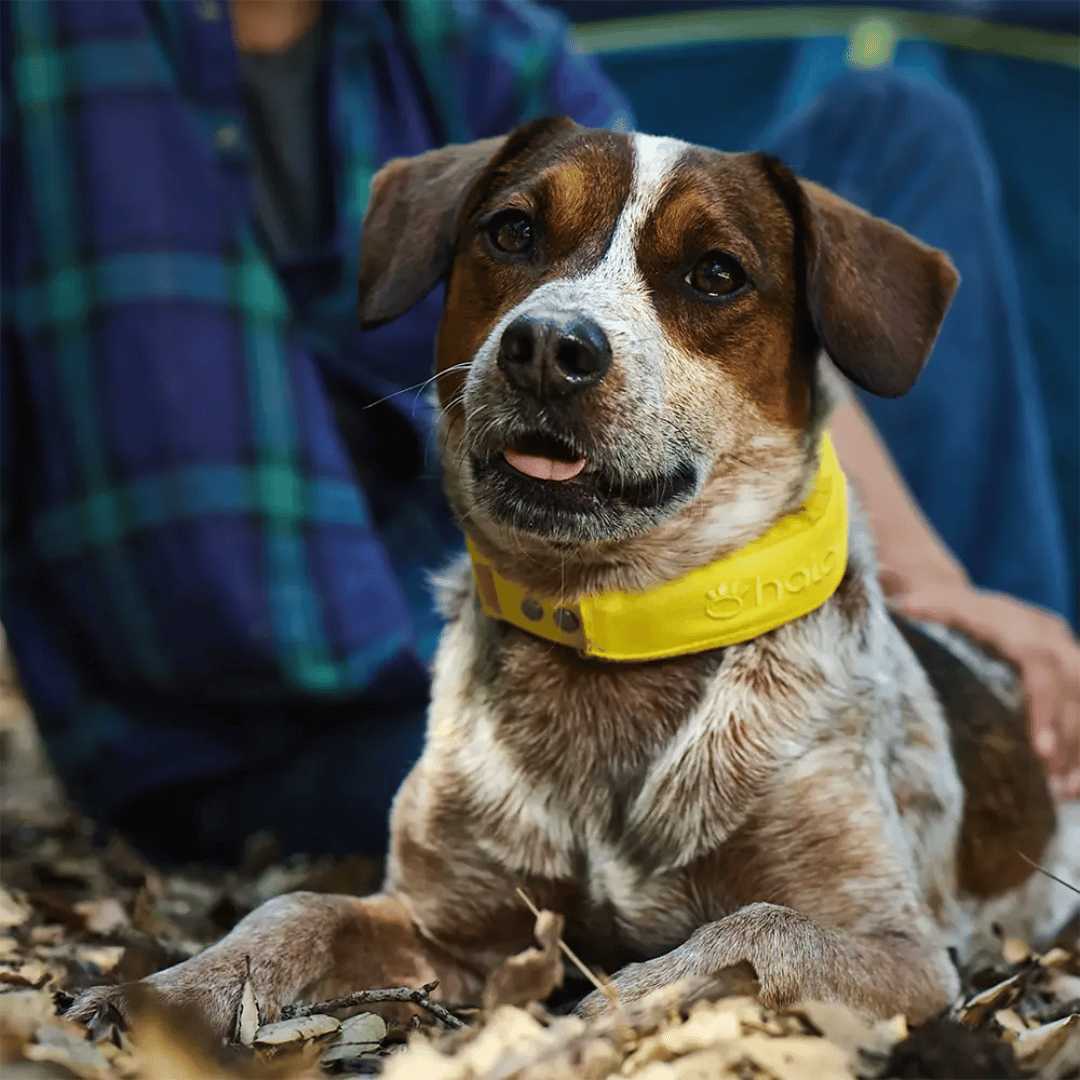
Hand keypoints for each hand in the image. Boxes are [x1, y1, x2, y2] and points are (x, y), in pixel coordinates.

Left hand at [890, 585, 1079, 798]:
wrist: (953, 592)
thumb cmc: (933, 605)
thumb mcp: (927, 601)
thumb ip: (922, 606)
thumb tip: (902, 608)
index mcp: (1016, 622)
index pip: (1040, 664)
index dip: (1046, 705)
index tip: (1040, 749)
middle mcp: (1047, 634)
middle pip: (1073, 686)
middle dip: (1068, 735)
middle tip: (1052, 782)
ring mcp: (1062, 650)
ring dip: (1077, 745)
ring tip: (1062, 791)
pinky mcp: (1065, 669)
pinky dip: (1077, 745)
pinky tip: (1068, 786)